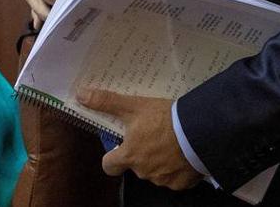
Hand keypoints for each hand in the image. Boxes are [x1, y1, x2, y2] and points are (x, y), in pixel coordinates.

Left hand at [76, 88, 201, 190]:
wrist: (200, 132)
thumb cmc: (163, 119)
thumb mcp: (133, 106)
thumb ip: (106, 102)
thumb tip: (80, 95)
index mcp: (129, 156)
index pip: (109, 166)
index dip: (111, 157)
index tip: (119, 147)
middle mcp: (144, 172)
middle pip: (135, 166)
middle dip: (140, 153)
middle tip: (151, 135)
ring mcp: (164, 180)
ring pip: (155, 172)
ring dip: (159, 160)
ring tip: (169, 142)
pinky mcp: (183, 183)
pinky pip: (175, 177)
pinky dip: (177, 168)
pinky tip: (183, 153)